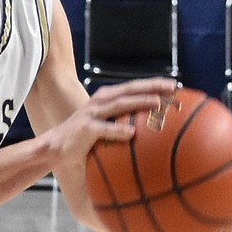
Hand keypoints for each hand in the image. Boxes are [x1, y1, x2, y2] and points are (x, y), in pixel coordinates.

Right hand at [45, 78, 177, 161]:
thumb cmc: (85, 140)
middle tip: (173, 88)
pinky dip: (117, 130)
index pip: (134, 87)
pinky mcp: (85, 128)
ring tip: (157, 103)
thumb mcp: (107, 130)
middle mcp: (101, 101)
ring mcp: (93, 113)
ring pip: (120, 104)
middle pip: (131, 90)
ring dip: (139, 102)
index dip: (154, 84)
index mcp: (108, 98)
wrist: (55, 147)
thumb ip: (124, 127)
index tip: (175, 86)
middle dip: (152, 86)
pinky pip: (103, 129)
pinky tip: (131, 134)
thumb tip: (152, 138)